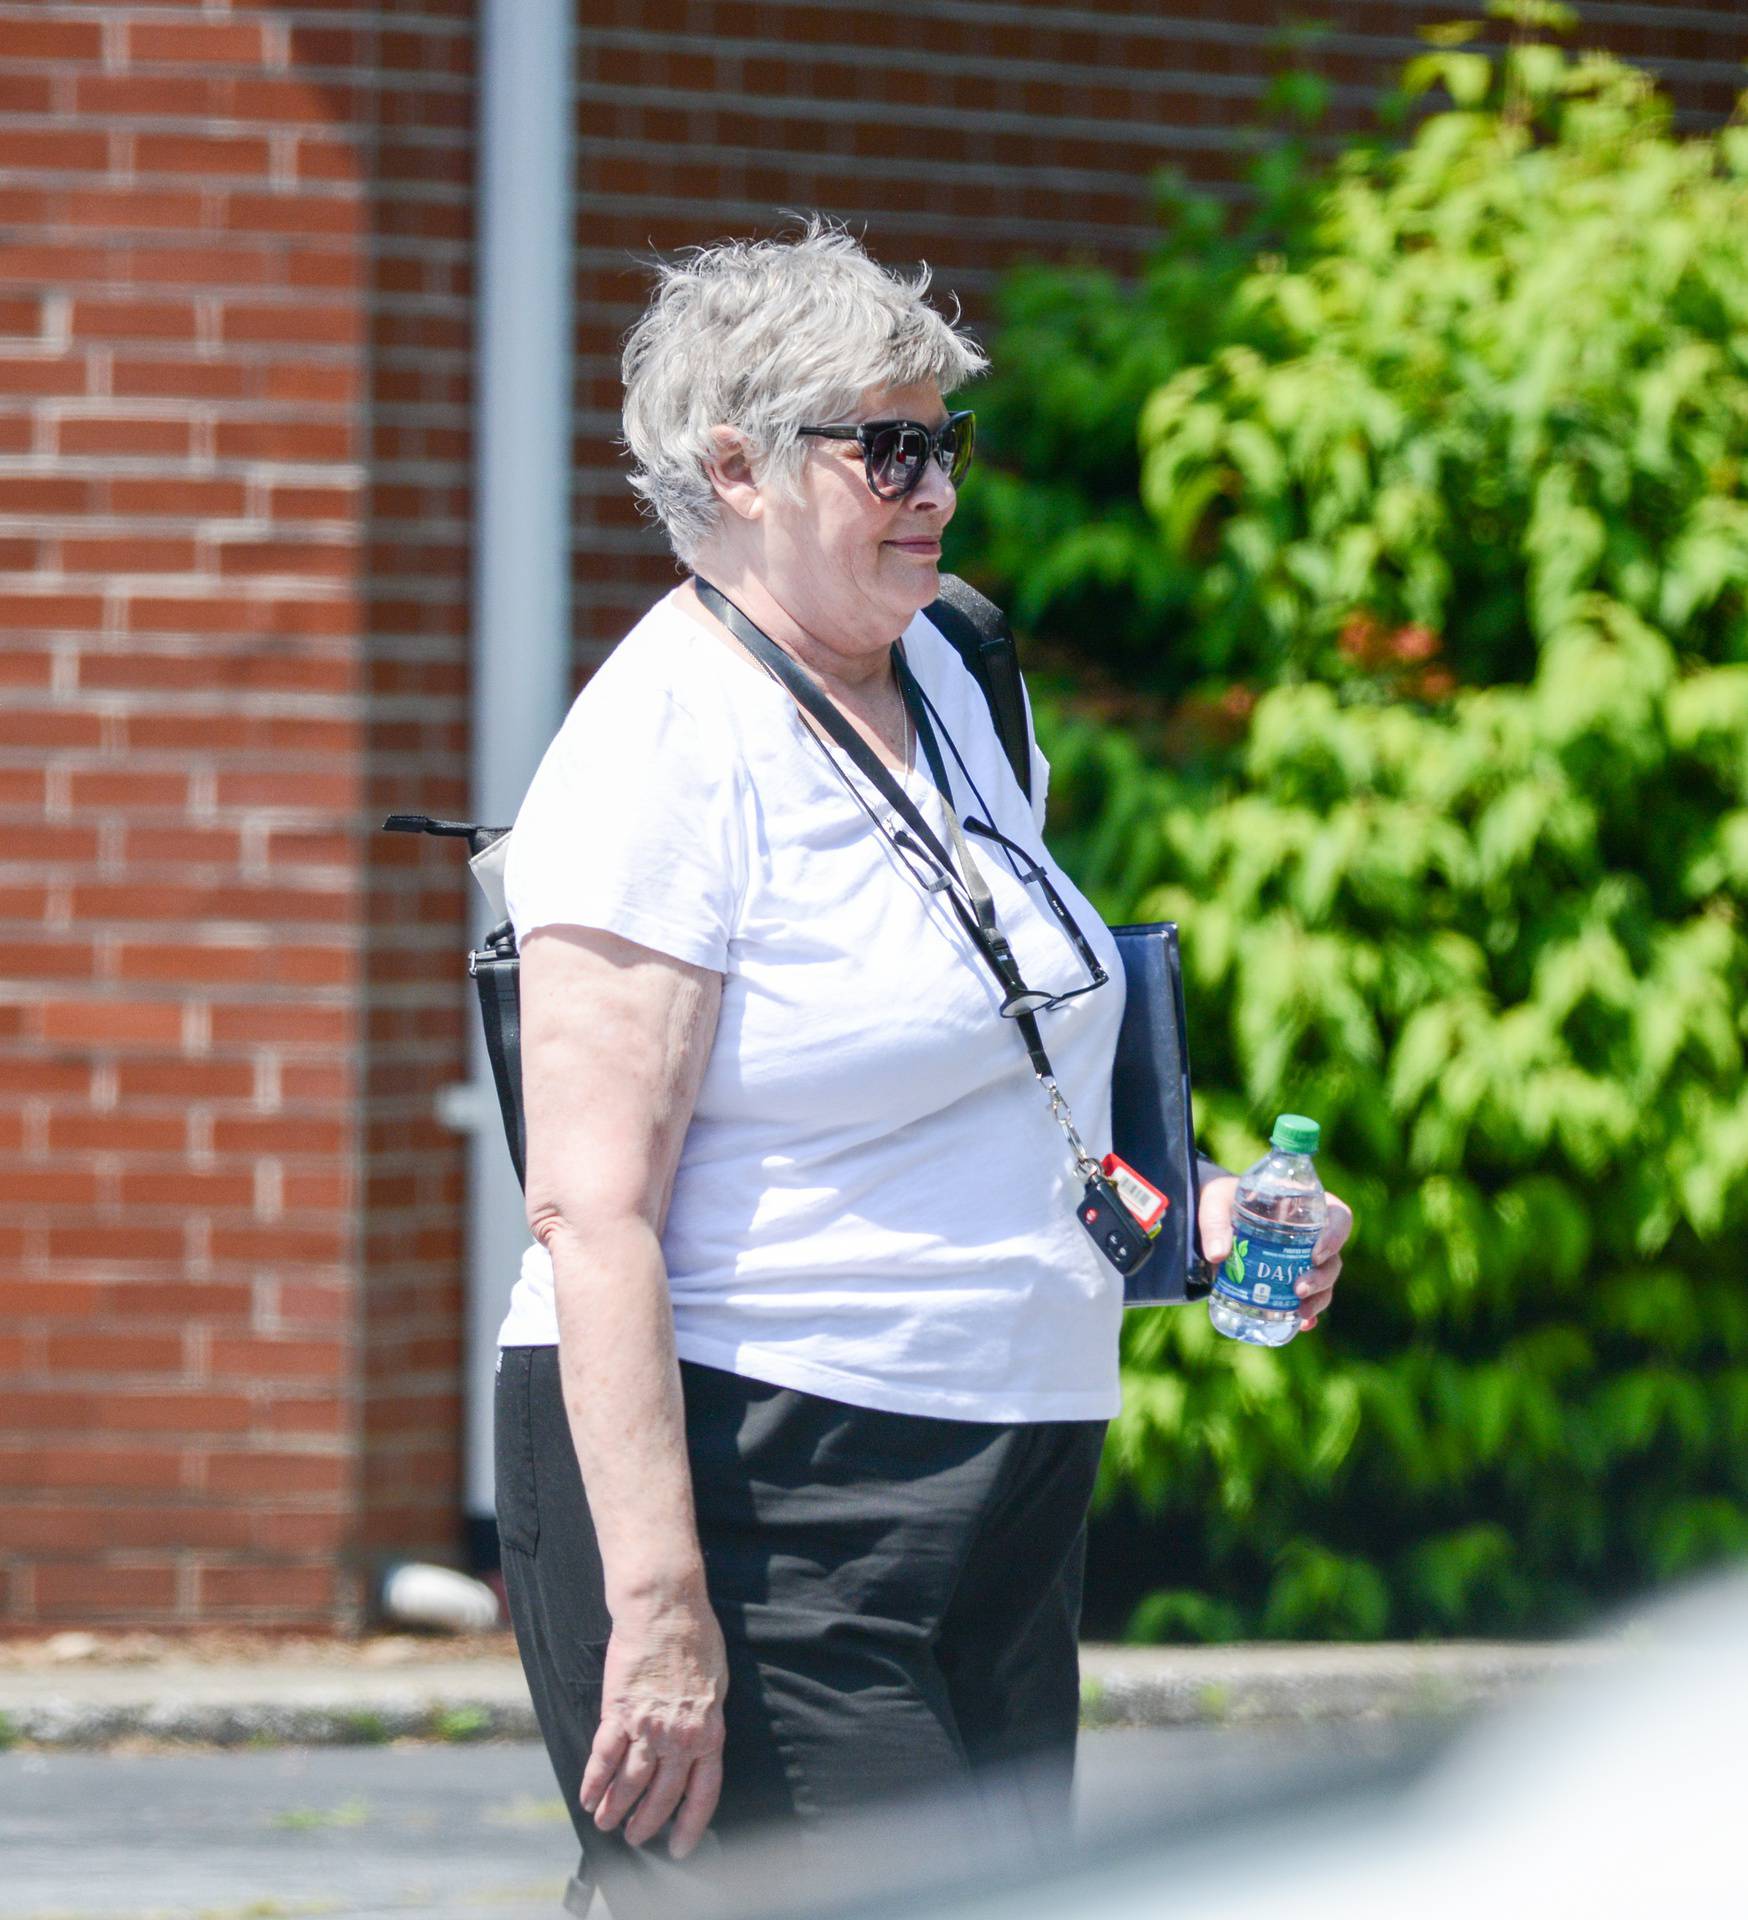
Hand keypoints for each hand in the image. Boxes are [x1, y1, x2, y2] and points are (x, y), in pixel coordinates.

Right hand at [581, 1591, 727, 1859]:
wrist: (665, 1610)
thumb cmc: (696, 1639)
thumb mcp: (717, 1685)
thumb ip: (707, 1720)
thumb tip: (701, 1745)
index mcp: (709, 1732)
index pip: (703, 1793)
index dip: (689, 1825)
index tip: (679, 1846)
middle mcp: (679, 1738)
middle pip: (662, 1795)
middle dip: (647, 1822)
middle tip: (635, 1836)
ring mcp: (648, 1727)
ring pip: (630, 1783)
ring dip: (616, 1808)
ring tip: (606, 1823)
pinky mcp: (619, 1712)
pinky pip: (604, 1757)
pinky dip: (594, 1781)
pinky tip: (587, 1797)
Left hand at [1198, 1175, 1353, 1333]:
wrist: (1217, 1218)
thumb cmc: (1224, 1200)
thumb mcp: (1215, 1202)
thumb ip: (1214, 1223)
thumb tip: (1216, 1255)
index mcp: (1304, 1206)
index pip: (1338, 1216)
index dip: (1336, 1236)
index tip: (1316, 1255)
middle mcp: (1313, 1234)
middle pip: (1333, 1257)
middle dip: (1322, 1278)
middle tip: (1299, 1289)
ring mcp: (1304, 1259)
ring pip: (1325, 1280)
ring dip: (1318, 1298)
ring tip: (1300, 1312)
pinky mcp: (1293, 1279)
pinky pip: (1310, 1299)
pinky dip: (1309, 1314)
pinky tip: (1301, 1324)